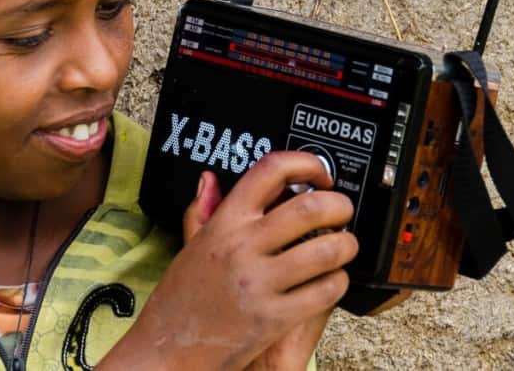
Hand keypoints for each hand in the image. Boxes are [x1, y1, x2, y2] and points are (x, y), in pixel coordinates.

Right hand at [100, 152, 357, 370]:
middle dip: (339, 205)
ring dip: (346, 245)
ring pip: (326, 249)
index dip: (305, 163)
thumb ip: (202, 210)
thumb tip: (209, 179)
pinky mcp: (275, 318)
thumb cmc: (180, 301)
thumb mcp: (189, 247)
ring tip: (343, 246)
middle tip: (342, 211)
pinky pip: (325, 291)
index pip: (270, 171)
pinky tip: (332, 281)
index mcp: (224, 223)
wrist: (167, 350)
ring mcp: (259, 283)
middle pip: (310, 207)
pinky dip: (338, 282)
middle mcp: (242, 247)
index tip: (318, 174)